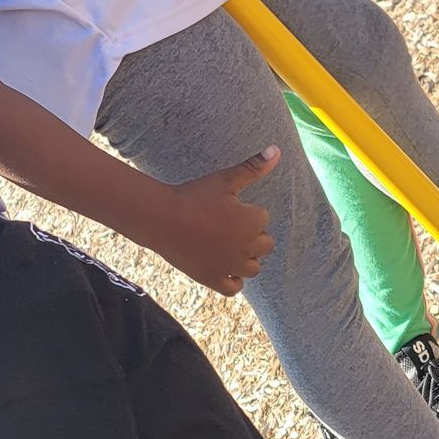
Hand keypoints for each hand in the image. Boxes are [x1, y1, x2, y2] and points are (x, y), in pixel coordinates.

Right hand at [147, 146, 279, 295]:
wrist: (162, 218)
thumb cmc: (194, 195)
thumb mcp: (225, 179)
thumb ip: (253, 167)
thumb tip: (277, 150)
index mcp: (252, 222)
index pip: (263, 218)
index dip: (247, 211)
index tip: (228, 207)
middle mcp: (247, 247)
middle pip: (265, 245)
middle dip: (252, 236)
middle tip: (229, 226)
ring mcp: (231, 266)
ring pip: (253, 268)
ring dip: (247, 259)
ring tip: (229, 247)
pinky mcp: (213, 279)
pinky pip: (234, 288)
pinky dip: (233, 281)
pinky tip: (224, 268)